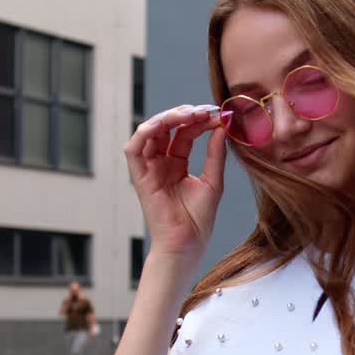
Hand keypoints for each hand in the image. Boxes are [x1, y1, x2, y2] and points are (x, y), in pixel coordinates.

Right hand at [124, 105, 225, 258]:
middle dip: (183, 114)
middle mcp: (161, 163)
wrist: (187, 244)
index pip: (184, 133)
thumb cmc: (198, 220)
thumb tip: (221, 128)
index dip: (198, 121)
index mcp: (177, 164)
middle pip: (166, 128)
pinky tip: (162, 124)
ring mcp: (149, 169)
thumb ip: (215, 154)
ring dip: (166, 118)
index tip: (217, 115)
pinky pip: (133, 149)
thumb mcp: (213, 181)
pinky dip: (144, 133)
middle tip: (202, 110)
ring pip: (149, 132)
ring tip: (187, 114)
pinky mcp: (139, 177)